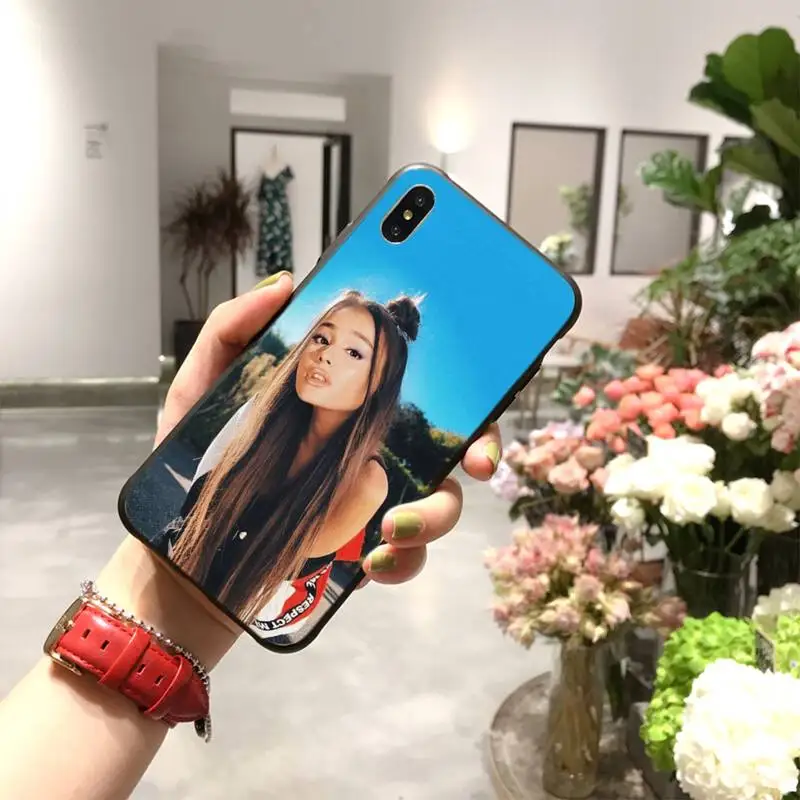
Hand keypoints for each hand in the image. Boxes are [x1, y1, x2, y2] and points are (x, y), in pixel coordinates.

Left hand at [157, 273, 502, 588]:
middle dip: (483, 448)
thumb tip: (285, 284)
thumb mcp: (203, 387)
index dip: (460, 379)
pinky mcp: (362, 550)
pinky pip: (408, 556)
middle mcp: (372, 450)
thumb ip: (232, 329)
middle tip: (477, 461)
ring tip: (394, 527)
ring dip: (437, 515)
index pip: (415, 385)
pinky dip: (406, 561)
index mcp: (346, 408)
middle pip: (451, 443)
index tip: (481, 384)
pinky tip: (376, 561)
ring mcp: (372, 503)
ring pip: (442, 502)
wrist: (185, 546)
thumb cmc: (197, 463)